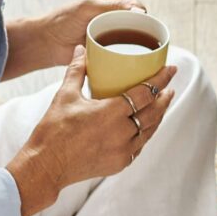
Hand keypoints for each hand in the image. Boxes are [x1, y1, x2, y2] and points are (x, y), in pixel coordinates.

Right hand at [8, 47, 177, 206]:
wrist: (45, 166)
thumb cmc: (53, 130)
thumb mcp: (65, 95)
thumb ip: (77, 70)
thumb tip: (81, 49)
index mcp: (111, 113)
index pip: (145, 92)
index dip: (160, 79)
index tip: (171, 69)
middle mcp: (122, 133)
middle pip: (154, 112)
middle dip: (164, 98)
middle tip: (170, 87)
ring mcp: (123, 151)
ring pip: (150, 130)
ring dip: (158, 116)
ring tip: (162, 104)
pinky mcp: (119, 164)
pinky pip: (140, 146)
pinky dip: (146, 133)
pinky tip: (146, 126)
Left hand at [34, 0, 144, 54]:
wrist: (49, 43)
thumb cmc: (64, 20)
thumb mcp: (89, 7)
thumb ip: (113, 6)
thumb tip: (139, 10)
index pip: (135, 4)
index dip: (140, 13)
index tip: (139, 21)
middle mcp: (115, 14)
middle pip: (138, 22)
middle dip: (140, 29)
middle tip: (141, 37)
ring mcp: (113, 32)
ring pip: (134, 37)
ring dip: (136, 43)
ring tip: (137, 48)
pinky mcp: (109, 49)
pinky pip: (124, 51)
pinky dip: (128, 53)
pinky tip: (131, 57)